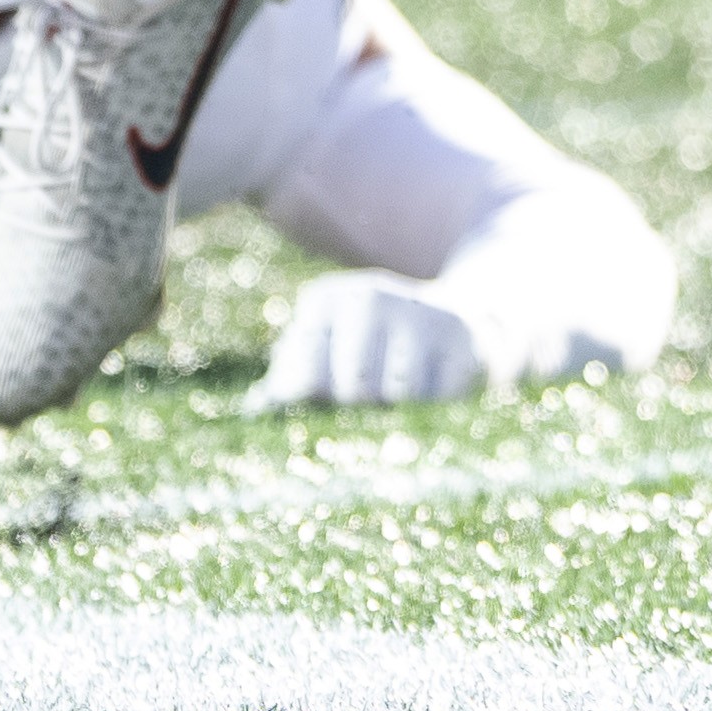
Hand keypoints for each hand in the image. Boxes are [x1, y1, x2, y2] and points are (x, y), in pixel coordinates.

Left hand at [257, 271, 500, 404]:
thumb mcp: (326, 353)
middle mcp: (368, 297)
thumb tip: (252, 413)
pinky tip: (434, 385)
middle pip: (352, 389)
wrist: (455, 324)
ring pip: (396, 394)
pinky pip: (437, 397)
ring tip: (402, 387)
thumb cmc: (370, 349)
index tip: (329, 397)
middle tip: (373, 393)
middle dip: (363, 406)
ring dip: (399, 406)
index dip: (318, 402)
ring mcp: (417, 314)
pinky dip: (434, 404)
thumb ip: (286, 382)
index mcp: (326, 301)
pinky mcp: (459, 340)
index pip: (303, 377)